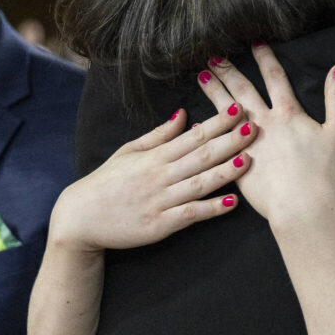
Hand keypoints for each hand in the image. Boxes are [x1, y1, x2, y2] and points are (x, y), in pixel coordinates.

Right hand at [50, 104, 254, 252]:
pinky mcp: (161, 225)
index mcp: (154, 157)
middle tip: (255, 127)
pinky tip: (232, 202)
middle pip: (201, 156)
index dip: (217, 123)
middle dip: (230, 141)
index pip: (192, 136)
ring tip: (249, 159)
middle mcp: (160, 176)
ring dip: (226, 171)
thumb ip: (159, 135)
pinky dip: (211, 208)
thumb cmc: (106, 183)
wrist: (79, 219)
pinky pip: (191, 214)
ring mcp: (161, 201)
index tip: (238, 110)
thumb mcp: (129, 152)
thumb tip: (184, 113)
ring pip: (199, 183)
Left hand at [198, 45, 334, 227]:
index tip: (253, 42)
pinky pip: (216, 143)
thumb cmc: (323, 173)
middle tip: (213, 55)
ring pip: (224, 111)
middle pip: (243, 90)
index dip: (264, 58)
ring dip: (213, 92)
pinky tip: (195, 123)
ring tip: (201, 77)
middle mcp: (264, 124)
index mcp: (288, 114)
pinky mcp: (235, 164)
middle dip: (229, 70)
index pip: (274, 78)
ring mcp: (246, 144)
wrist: (302, 206)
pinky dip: (206, 131)